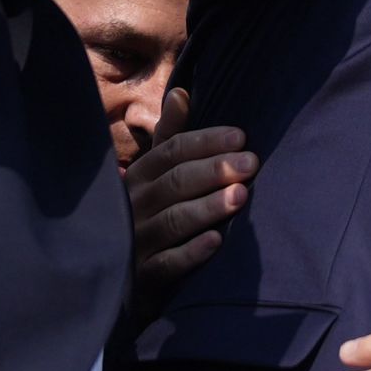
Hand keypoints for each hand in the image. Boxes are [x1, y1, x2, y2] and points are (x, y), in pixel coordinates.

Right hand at [129, 92, 252, 298]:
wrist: (120, 275)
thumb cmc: (146, 213)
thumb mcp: (153, 174)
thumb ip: (170, 137)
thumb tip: (182, 93)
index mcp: (138, 176)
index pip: (171, 152)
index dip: (206, 142)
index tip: (241, 137)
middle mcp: (134, 206)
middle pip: (174, 182)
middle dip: (213, 170)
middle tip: (250, 163)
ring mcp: (137, 242)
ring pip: (173, 221)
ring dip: (207, 207)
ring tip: (240, 195)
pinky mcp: (143, 277)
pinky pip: (166, 264)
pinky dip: (190, 253)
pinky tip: (216, 242)